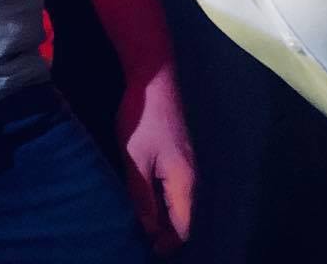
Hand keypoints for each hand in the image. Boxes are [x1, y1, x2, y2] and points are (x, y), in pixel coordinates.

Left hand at [117, 61, 194, 253]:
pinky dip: (161, 201)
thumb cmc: (143, 119)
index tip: (145, 250)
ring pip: (178, 204)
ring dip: (162, 218)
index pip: (183, 227)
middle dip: (165, 234)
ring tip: (139, 226)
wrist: (154, 81)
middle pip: (183, 218)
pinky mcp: (178, 157)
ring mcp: (186, 167)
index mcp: (184, 182)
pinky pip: (173, 190)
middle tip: (138, 240)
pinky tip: (144, 202)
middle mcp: (191, 178)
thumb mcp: (135, 158)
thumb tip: (148, 230)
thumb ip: (141, 195)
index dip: (167, 243)